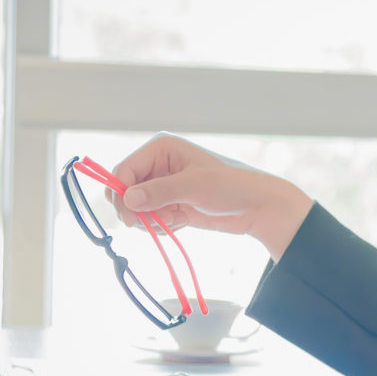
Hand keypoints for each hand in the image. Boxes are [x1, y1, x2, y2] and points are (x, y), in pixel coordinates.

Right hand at [110, 133, 313, 259]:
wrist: (255, 208)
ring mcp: (163, 187)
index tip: (128, 215)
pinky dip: (162, 225)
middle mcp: (158, 166)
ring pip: (135, 209)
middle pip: (124, 191)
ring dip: (151, 220)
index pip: (124, 170)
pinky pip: (150, 219)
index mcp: (161, 150)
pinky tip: (182, 222)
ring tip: (177, 219)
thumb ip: (161, 192)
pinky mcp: (170, 205)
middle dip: (134, 210)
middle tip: (147, 224)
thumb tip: (128, 199)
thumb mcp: (196, 186)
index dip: (121, 192)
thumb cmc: (231, 187)